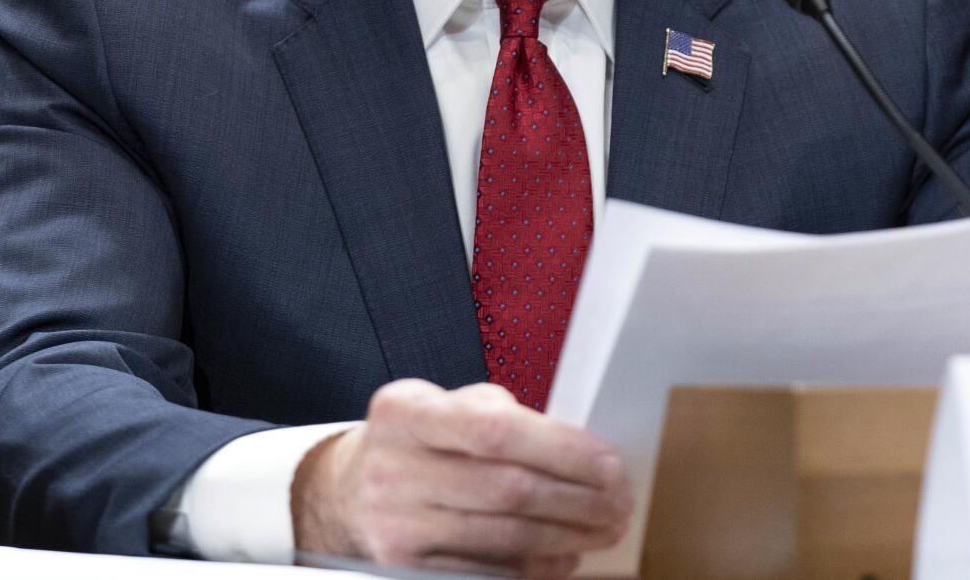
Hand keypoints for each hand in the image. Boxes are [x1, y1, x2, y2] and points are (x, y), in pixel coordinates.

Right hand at [292, 378, 631, 576]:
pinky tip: (564, 556)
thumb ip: (502, 419)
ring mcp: (395, 525)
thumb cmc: (417, 442)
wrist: (350, 490)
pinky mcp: (403, 570)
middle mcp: (393, 469)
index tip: (609, 463)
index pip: (494, 430)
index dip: (561, 450)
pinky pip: (485, 573)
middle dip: (578, 499)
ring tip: (604, 529)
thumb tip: (584, 454)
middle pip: (506, 489)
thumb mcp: (445, 407)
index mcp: (405, 413)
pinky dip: (534, 568)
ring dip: (568, 536)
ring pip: (503, 537)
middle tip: (620, 502)